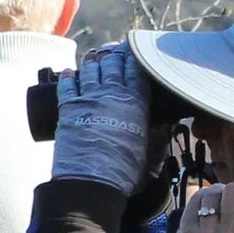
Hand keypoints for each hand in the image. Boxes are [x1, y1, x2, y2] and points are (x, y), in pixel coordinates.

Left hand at [49, 38, 152, 192]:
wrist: (92, 181)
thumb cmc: (123, 172)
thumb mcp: (148, 152)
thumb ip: (157, 136)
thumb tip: (166, 128)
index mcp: (136, 103)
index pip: (137, 72)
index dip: (135, 59)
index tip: (134, 52)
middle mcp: (112, 95)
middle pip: (113, 66)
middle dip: (113, 56)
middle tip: (113, 52)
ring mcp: (88, 98)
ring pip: (90, 70)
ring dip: (92, 62)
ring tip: (93, 56)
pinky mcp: (68, 107)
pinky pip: (67, 85)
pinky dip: (68, 77)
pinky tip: (69, 73)